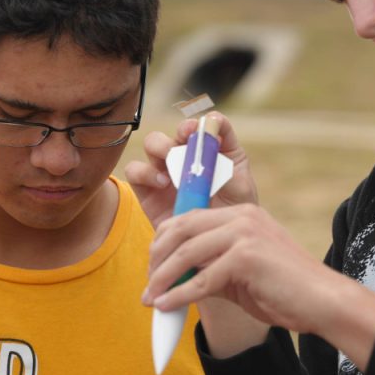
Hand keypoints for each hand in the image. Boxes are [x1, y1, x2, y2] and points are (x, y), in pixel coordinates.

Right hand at [124, 112, 257, 228]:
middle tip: (184, 141)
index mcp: (215, 150)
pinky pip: (135, 171)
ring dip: (160, 148)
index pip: (208, 125)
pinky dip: (145, 172)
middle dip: (179, 132)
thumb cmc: (231, 216)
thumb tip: (215, 133)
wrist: (213, 251)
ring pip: (153, 144)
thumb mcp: (239, 189)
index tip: (201, 130)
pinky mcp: (148, 190)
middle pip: (179, 130)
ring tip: (172, 168)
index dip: (204, 122)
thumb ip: (229, 164)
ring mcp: (166, 170)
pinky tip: (161, 184)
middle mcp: (188, 155)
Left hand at [143, 203, 344, 334]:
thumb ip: (211, 266)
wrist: (323, 302)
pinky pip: (201, 279)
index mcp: (241, 214)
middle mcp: (241, 217)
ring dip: (162, 278)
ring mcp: (244, 234)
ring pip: (187, 253)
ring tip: (149, 299)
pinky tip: (166, 307)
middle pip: (181, 229)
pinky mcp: (247, 258)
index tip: (152, 266)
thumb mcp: (241, 271)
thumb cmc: (284, 290)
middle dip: (157, 257)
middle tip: (147, 283)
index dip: (163, 240)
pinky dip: (179, 295)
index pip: (188, 218)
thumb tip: (173, 279)